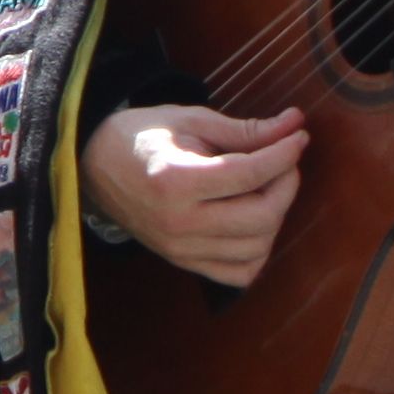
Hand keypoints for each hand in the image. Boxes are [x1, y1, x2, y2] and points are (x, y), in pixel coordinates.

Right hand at [81, 105, 309, 286]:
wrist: (94, 166)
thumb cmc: (141, 137)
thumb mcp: (189, 120)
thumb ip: (244, 129)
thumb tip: (294, 124)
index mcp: (175, 180)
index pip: (250, 173)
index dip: (284, 154)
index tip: (298, 137)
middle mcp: (178, 222)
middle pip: (261, 215)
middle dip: (286, 184)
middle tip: (285, 162)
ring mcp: (180, 248)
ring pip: (257, 247)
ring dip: (276, 216)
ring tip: (267, 188)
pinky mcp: (182, 262)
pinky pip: (240, 274)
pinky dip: (258, 251)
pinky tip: (253, 222)